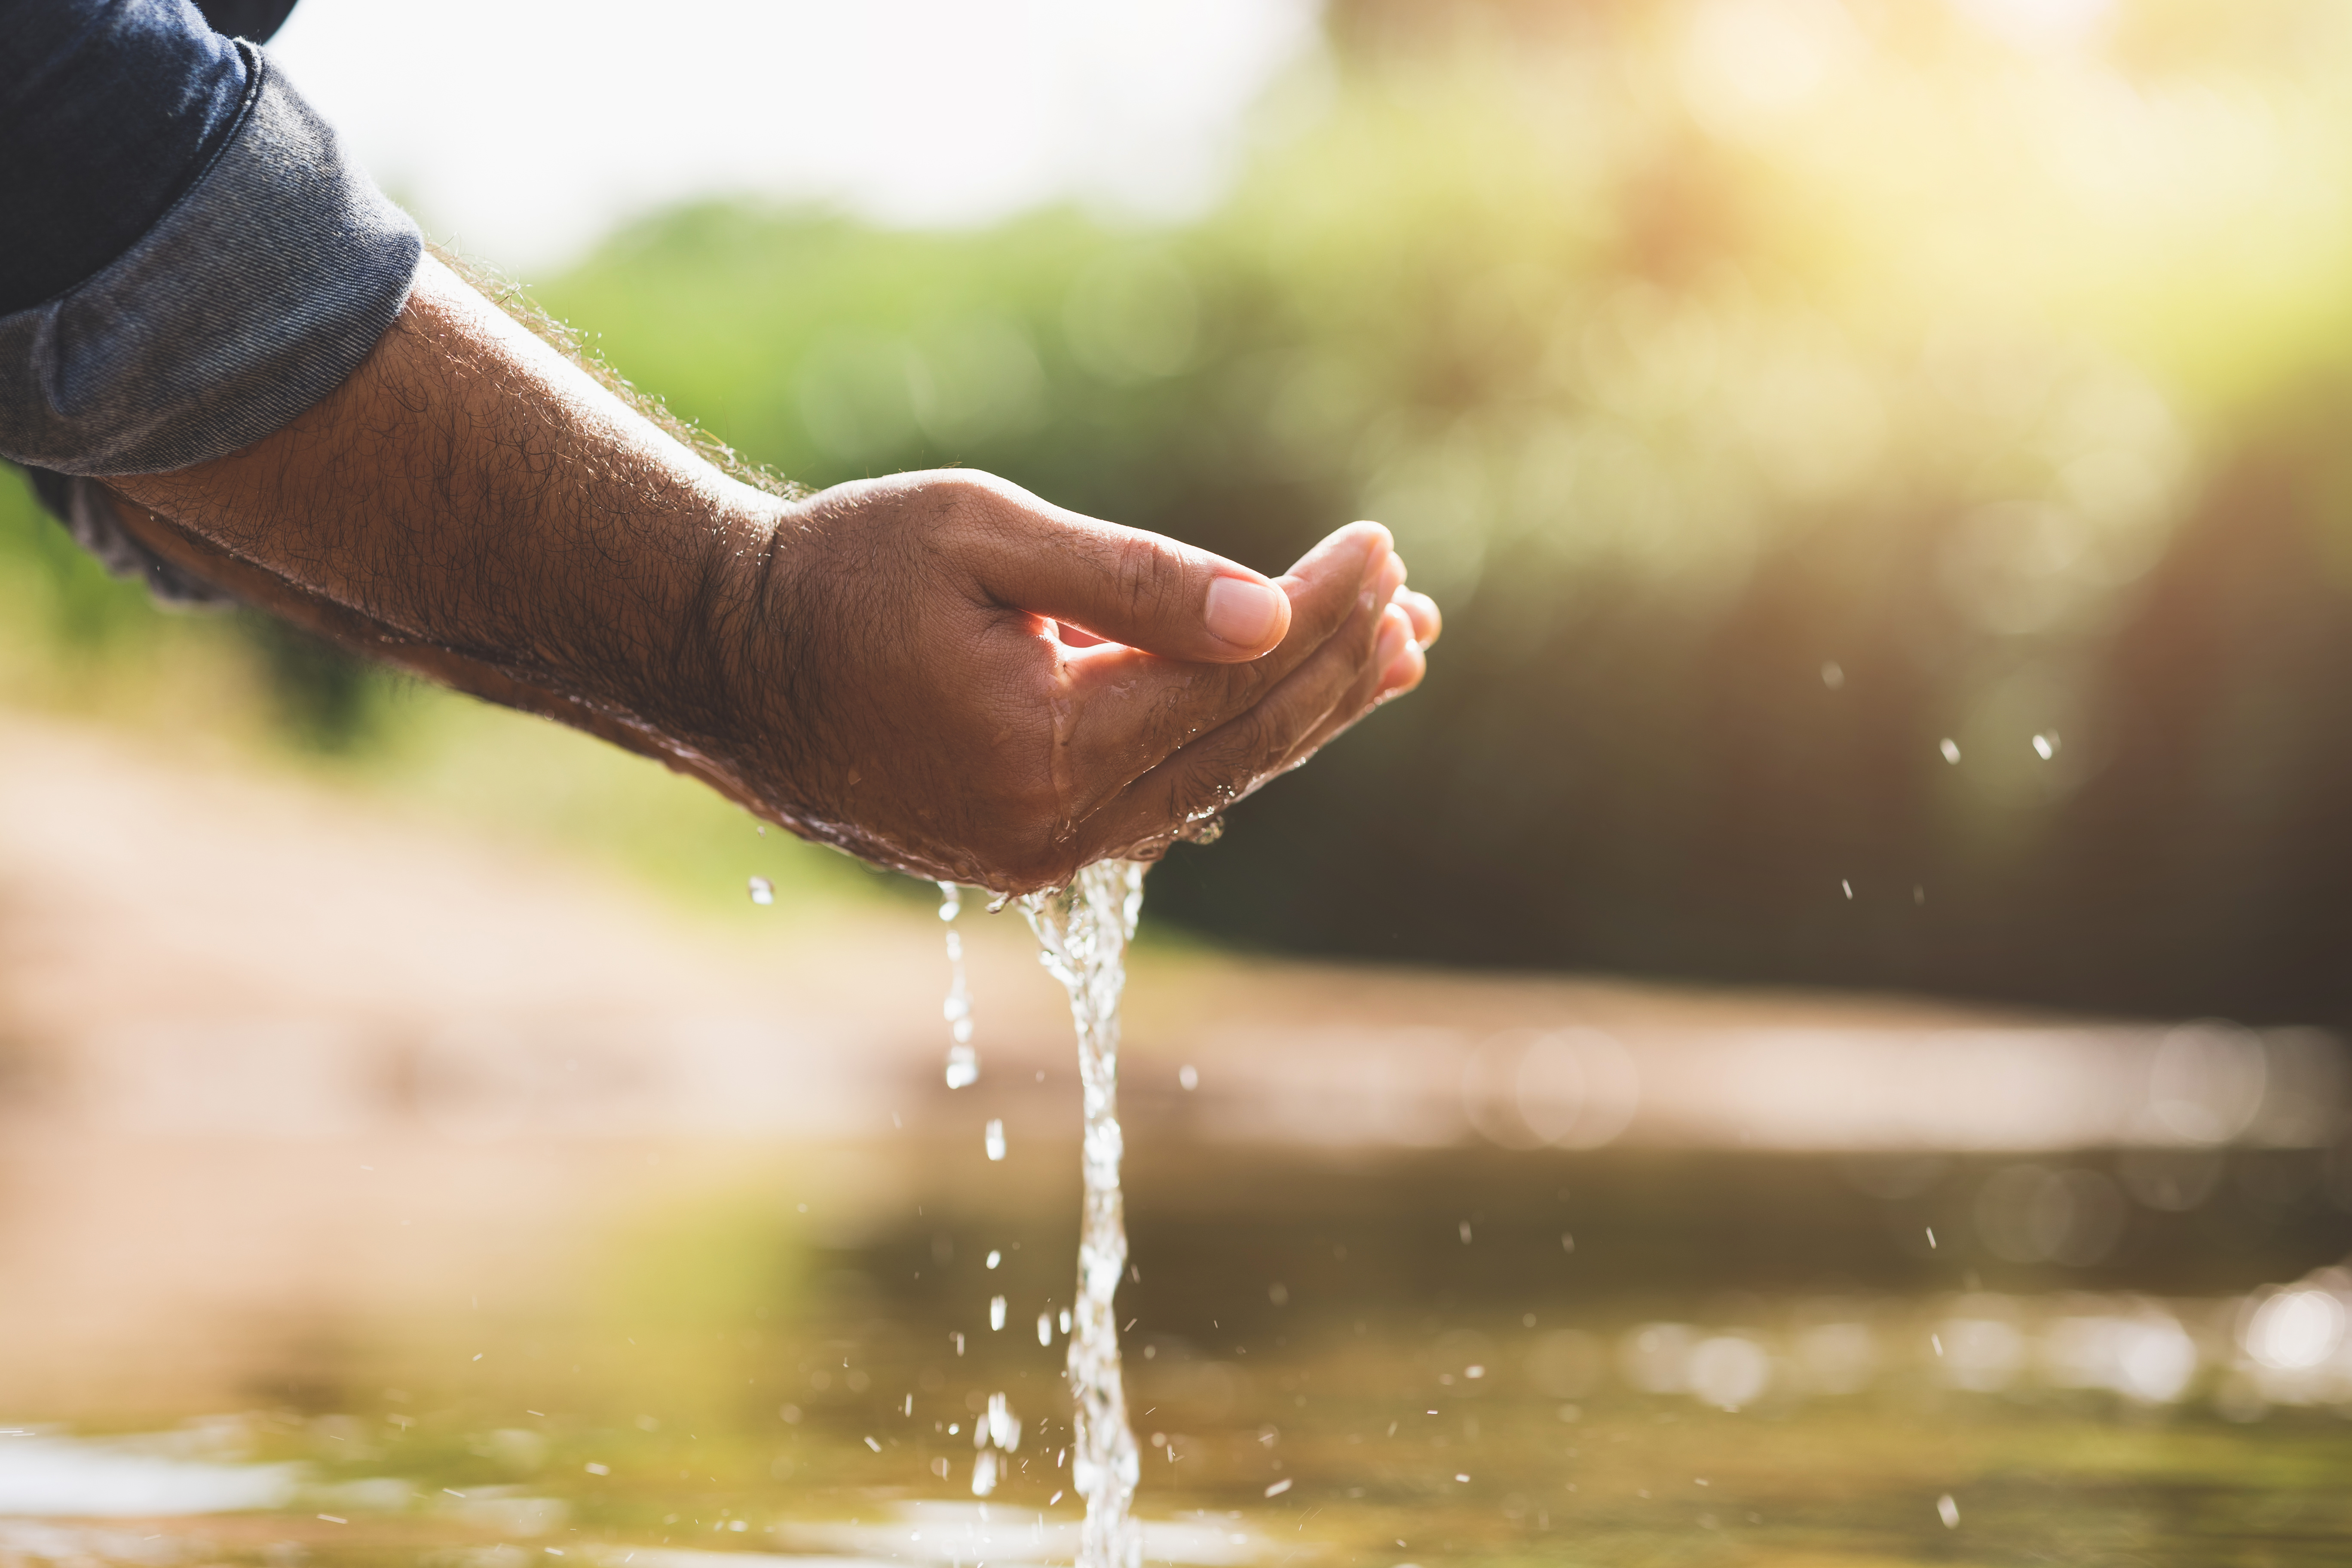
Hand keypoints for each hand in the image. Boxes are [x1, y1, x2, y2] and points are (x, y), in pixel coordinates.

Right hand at [106, 257, 1440, 891]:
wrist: (724, 661)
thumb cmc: (837, 574)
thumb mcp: (979, 538)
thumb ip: (1129, 582)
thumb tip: (1267, 615)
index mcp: (1043, 751)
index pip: (1230, 682)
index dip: (1319, 613)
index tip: (1382, 546)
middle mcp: (1054, 829)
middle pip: (1241, 745)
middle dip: (1334, 668)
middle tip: (1412, 601)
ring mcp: (1042, 852)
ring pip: (1213, 778)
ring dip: (1303, 712)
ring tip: (1390, 651)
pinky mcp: (1030, 847)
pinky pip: (1163, 795)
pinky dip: (1230, 741)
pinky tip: (1279, 697)